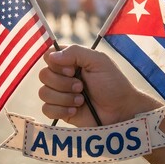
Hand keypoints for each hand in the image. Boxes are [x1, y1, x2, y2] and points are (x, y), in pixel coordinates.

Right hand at [38, 45, 152, 126]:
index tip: (72, 70)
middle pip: (43, 75)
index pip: (49, 56)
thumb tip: (52, 56)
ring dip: (63, 97)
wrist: (121, 111)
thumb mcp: (98, 61)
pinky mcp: (61, 111)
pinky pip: (46, 109)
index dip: (56, 63)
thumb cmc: (113, 83)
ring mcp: (60, 94)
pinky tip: (75, 110)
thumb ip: (75, 52)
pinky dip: (60, 110)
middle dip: (63, 83)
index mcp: (71, 62)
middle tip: (81, 87)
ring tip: (81, 100)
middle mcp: (63, 77)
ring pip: (43, 93)